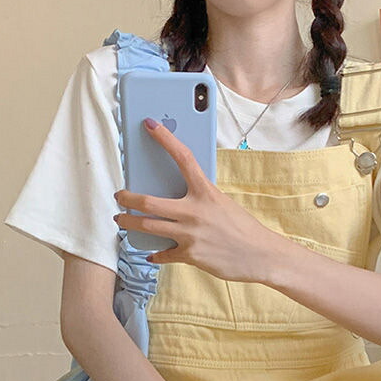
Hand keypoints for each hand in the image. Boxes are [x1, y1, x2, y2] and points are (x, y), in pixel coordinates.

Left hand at [113, 118, 285, 282]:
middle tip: (120, 196)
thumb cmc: (244, 229)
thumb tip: (179, 198)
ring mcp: (190, 234)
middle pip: (148, 201)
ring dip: (128, 223)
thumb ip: (201, 198)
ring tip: (121, 221)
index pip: (183, 158)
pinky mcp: (190, 255)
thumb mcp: (223, 204)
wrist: (260, 256)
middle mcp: (194, 211)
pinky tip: (151, 254)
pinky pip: (163, 254)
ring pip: (147, 226)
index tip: (150, 124)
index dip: (164, 139)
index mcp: (206, 192)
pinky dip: (156, 255)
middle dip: (127, 198)